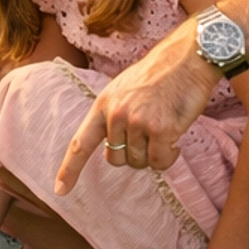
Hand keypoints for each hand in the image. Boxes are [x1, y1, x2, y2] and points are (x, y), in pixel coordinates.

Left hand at [56, 31, 216, 192]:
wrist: (187, 58)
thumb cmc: (159, 75)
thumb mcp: (124, 90)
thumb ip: (114, 116)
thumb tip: (113, 146)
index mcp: (103, 105)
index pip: (81, 143)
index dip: (69, 169)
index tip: (60, 190)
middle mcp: (115, 115)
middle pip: (116, 160)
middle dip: (132, 155)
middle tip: (149, 136)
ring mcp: (137, 122)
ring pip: (139, 162)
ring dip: (153, 154)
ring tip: (164, 129)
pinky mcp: (160, 129)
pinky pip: (160, 162)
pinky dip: (169, 157)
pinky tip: (175, 139)